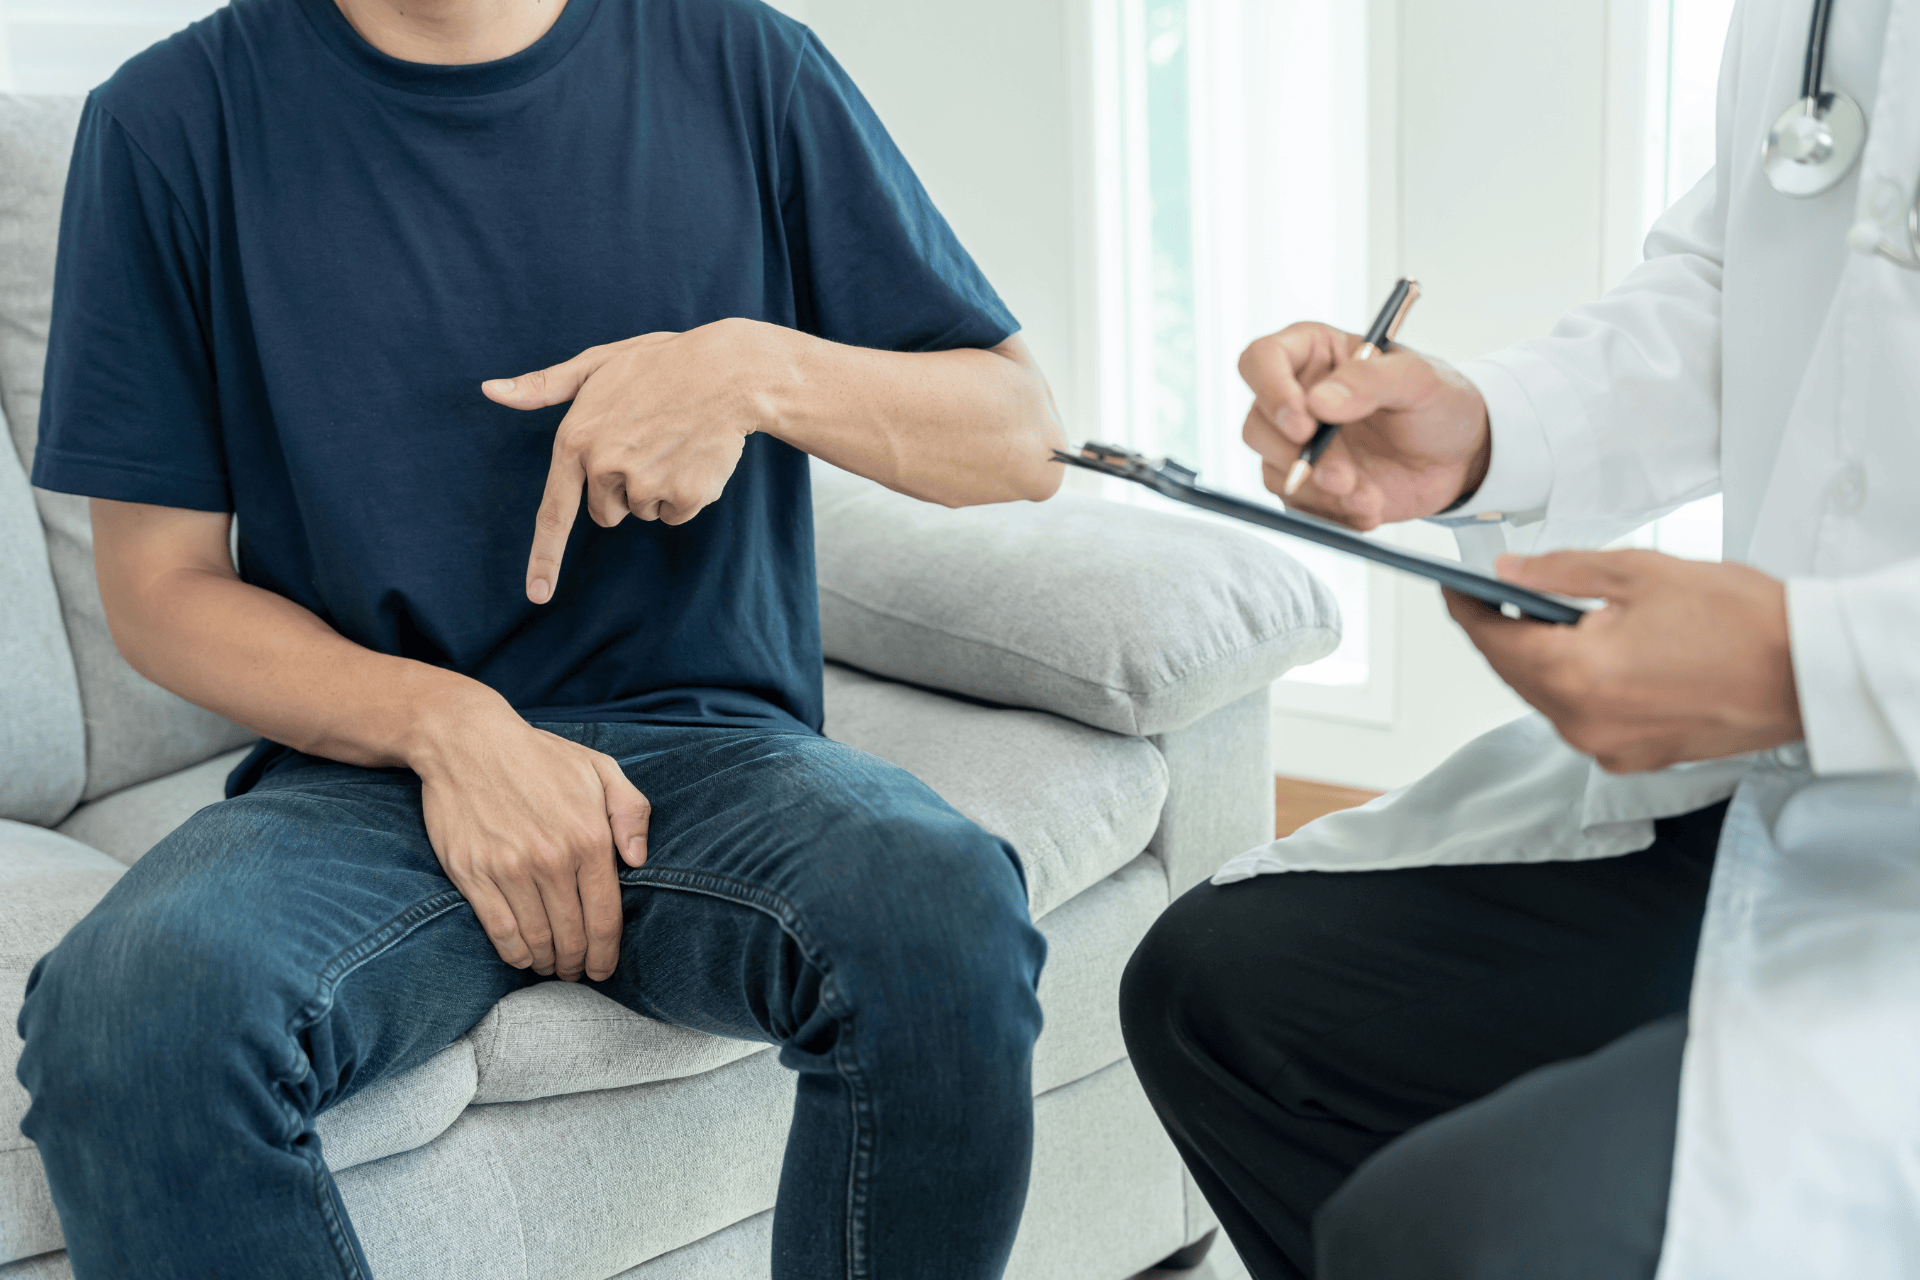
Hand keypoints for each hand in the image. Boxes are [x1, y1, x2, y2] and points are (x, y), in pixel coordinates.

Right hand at [414, 701, 650, 981]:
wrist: (468, 741)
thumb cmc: (540, 756)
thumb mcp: (600, 768)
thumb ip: (631, 812)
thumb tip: (639, 860)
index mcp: (590, 837)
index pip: (606, 917)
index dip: (607, 953)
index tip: (604, 968)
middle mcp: (553, 859)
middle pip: (573, 936)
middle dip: (578, 964)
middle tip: (576, 972)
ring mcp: (510, 868)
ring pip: (537, 940)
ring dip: (547, 963)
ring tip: (551, 966)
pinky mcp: (473, 874)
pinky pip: (499, 931)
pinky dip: (513, 954)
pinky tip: (522, 957)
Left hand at [484, 318, 784, 602]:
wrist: (728, 370)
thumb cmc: (659, 363)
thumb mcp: (596, 363)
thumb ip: (543, 386)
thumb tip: (490, 390)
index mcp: (576, 439)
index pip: (554, 512)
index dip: (544, 558)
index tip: (537, 594)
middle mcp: (605, 466)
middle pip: (607, 513)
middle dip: (622, 490)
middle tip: (646, 443)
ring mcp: (646, 483)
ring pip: (643, 512)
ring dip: (657, 488)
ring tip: (674, 441)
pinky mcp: (685, 495)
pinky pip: (676, 514)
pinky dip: (686, 493)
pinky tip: (695, 456)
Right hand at [1239, 322, 1491, 528]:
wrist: (1461, 459)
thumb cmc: (1441, 404)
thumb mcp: (1420, 380)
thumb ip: (1371, 379)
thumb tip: (1320, 400)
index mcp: (1316, 355)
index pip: (1261, 360)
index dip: (1271, 391)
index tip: (1304, 424)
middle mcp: (1298, 398)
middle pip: (1256, 425)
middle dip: (1297, 458)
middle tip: (1343, 475)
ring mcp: (1300, 444)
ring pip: (1273, 470)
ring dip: (1320, 492)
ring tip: (1369, 496)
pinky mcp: (1309, 484)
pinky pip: (1298, 506)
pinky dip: (1333, 515)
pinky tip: (1370, 508)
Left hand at [1446, 549, 1803, 772]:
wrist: (1810, 670)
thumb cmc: (1741, 621)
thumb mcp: (1638, 573)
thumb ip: (1559, 573)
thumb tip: (1508, 573)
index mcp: (1576, 676)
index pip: (1492, 640)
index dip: (1466, 608)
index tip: (1454, 586)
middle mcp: (1584, 724)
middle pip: (1514, 673)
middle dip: (1500, 631)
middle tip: (1494, 592)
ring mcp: (1610, 747)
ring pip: (1546, 698)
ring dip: (1538, 659)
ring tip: (1545, 616)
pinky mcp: (1636, 757)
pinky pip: (1582, 718)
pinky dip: (1574, 685)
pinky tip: (1588, 653)